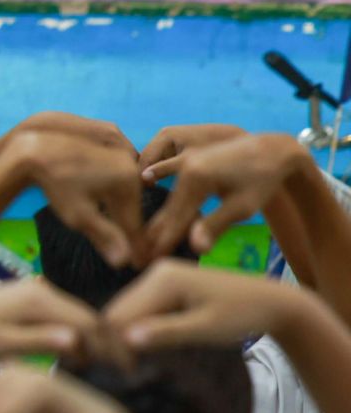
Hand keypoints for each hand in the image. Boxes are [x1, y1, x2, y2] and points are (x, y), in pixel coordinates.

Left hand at [13, 131, 145, 270]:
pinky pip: (120, 184)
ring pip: (127, 197)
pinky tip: (113, 217)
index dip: (136, 247)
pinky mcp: (112, 154)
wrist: (37, 152)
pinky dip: (117, 201)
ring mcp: (122, 157)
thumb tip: (122, 263)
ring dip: (124, 217)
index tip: (138, 265)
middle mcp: (131, 166)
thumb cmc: (55, 185)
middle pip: (133, 209)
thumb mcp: (78, 215)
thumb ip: (103, 237)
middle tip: (136, 259)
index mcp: (127, 181)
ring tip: (126, 243)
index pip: (134, 223)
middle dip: (132, 233)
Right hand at [103, 258, 308, 353]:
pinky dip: (138, 328)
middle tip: (125, 372)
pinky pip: (142, 308)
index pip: (120, 314)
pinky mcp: (167, 285)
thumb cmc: (243, 316)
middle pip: (119, 309)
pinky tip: (145, 347)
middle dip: (116, 340)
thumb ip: (166, 333)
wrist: (272, 302)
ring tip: (133, 364)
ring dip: (125, 336)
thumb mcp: (206, 328)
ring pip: (128, 310)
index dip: (114, 344)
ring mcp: (161, 276)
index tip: (123, 372)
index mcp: (163, 279)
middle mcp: (156, 272)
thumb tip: (126, 340)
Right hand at [137, 131, 303, 260]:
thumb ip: (215, 226)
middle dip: (155, 235)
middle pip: (167, 209)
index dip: (164, 242)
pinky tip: (153, 209)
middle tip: (140, 260)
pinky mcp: (189, 162)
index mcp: (196, 179)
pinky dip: (168, 207)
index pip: (176, 219)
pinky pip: (175, 188)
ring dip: (158, 223)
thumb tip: (196, 249)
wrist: (272, 150)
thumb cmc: (262, 181)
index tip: (150, 262)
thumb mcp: (243, 206)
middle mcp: (185, 168)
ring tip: (145, 244)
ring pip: (170, 200)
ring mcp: (185, 163)